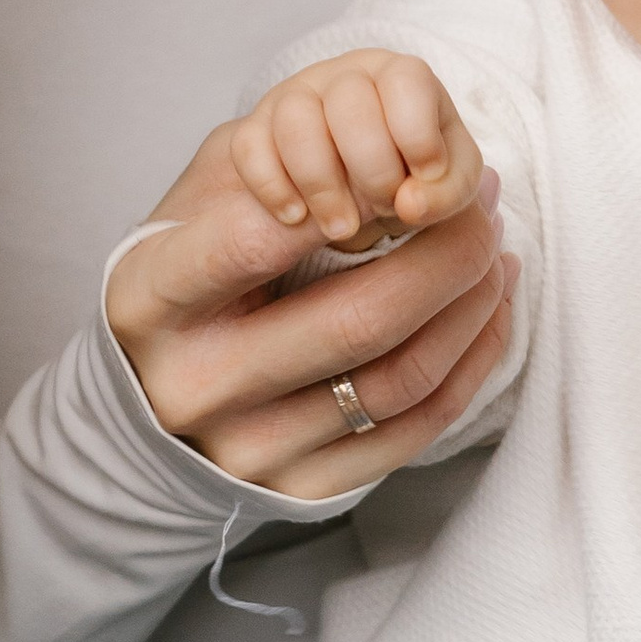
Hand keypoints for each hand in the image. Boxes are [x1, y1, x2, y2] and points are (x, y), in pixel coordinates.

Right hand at [107, 112, 515, 501]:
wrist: (147, 411)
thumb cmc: (186, 287)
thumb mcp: (187, 214)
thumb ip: (260, 169)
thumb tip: (379, 151)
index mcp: (152, 303)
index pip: (255, 240)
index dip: (349, 198)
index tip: (405, 173)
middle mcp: (196, 385)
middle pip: (358, 319)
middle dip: (447, 252)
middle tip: (482, 205)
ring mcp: (250, 449)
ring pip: (401, 377)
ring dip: (471, 304)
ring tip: (492, 251)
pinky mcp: (302, 491)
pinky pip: (417, 427)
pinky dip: (472, 361)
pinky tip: (488, 310)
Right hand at [227, 51, 485, 249]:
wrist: (363, 181)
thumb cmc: (411, 171)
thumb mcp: (446, 183)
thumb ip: (444, 193)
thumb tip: (411, 203)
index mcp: (399, 76)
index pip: (406, 79)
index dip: (416, 133)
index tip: (421, 176)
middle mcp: (345, 76)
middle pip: (350, 104)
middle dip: (371, 169)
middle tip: (382, 207)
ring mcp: (296, 97)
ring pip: (295, 122)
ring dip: (321, 184)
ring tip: (341, 226)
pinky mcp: (257, 128)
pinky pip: (250, 147)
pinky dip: (273, 187)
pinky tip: (296, 215)